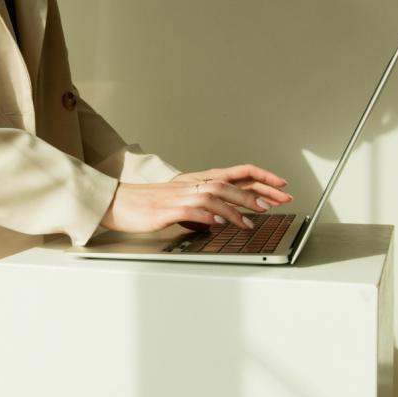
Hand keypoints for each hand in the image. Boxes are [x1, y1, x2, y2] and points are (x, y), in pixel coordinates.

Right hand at [100, 164, 291, 233]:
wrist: (118, 204)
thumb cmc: (146, 205)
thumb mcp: (178, 202)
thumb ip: (200, 207)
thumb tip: (221, 218)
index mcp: (195, 180)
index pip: (234, 173)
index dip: (259, 176)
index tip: (280, 185)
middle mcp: (190, 184)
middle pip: (229, 183)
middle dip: (256, 193)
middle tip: (277, 203)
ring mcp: (179, 195)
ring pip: (214, 194)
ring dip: (236, 207)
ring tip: (252, 220)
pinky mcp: (167, 209)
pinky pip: (193, 210)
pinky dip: (209, 216)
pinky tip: (220, 223)